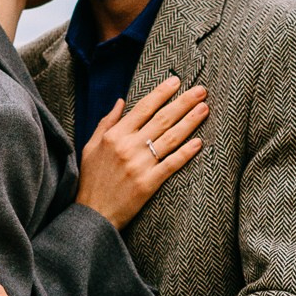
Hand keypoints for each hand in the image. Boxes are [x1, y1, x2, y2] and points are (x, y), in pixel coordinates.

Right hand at [76, 75, 208, 228]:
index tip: (177, 81)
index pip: (143, 107)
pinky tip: (199, 142)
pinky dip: (185, 153)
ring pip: (170, 138)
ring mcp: (139, 165)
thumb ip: (106, 122)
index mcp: (114, 135)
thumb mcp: (91, 146)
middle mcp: (128, 147)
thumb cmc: (91, 180)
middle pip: (162, 119)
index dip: (162, 93)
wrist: (92, 214)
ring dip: (190, 122)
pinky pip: (171, 164)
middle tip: (201, 90)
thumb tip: (120, 101)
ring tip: (205, 109)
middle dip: (183, 102)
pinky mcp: (148, 184)